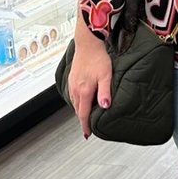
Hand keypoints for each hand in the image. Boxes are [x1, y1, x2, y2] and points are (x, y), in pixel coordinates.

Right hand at [68, 16, 111, 138]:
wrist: (88, 43)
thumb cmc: (98, 58)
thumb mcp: (106, 76)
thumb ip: (104, 92)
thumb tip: (104, 107)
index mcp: (84, 91)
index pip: (84, 113)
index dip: (85, 125)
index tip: (87, 134)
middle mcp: (76, 89)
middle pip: (78, 110)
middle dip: (83, 120)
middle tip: (88, 128)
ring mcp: (72, 83)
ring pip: (75, 103)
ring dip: (80, 111)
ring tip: (86, 117)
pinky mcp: (72, 78)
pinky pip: (73, 95)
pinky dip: (77, 102)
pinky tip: (82, 101)